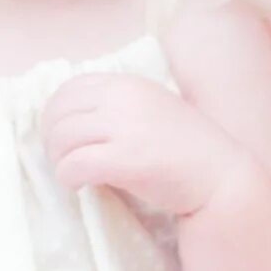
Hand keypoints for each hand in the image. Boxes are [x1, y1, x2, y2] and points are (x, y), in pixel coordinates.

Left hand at [42, 70, 251, 219]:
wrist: (219, 175)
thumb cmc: (186, 148)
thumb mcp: (152, 109)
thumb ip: (119, 106)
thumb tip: (72, 119)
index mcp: (128, 84)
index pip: (70, 88)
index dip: (55, 113)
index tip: (60, 135)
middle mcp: (123, 99)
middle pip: (59, 113)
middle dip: (51, 139)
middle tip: (61, 159)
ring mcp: (125, 129)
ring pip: (62, 139)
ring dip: (58, 160)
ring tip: (71, 174)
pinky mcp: (126, 160)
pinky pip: (75, 164)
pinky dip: (68, 177)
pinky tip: (78, 186)